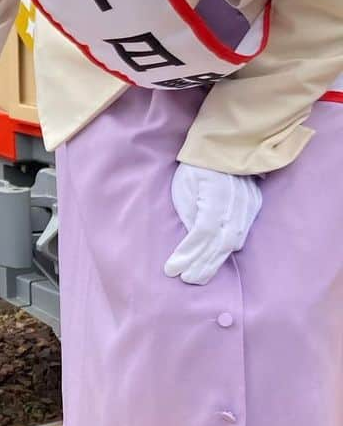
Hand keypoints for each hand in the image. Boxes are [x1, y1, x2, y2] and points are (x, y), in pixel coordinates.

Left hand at [164, 163, 261, 285]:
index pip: (202, 233)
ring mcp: (248, 205)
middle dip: (202, 265)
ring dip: (215, 261)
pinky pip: (242, 233)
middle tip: (186, 279)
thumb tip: (192, 242)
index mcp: (215, 196)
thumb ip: (190, 213)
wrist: (226, 146)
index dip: (188, 254)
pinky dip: (228, 249)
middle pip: (219, 243)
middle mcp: (236, 204)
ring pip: (233, 241)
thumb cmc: (196, 167)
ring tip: (198, 276)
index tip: (172, 269)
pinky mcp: (253, 206)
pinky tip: (217, 260)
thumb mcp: (185, 187)